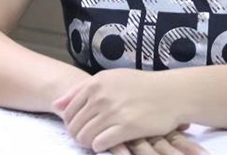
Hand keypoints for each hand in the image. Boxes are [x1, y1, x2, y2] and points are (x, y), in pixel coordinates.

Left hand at [52, 68, 197, 152]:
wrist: (170, 93)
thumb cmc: (140, 86)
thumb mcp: (111, 79)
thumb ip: (82, 89)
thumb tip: (56, 104)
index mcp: (97, 82)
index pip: (68, 110)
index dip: (71, 122)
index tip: (83, 124)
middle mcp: (102, 95)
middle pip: (74, 125)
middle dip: (78, 134)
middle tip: (90, 135)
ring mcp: (113, 111)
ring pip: (84, 137)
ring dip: (88, 142)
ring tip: (99, 139)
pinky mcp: (126, 127)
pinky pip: (100, 144)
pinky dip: (101, 146)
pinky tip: (110, 141)